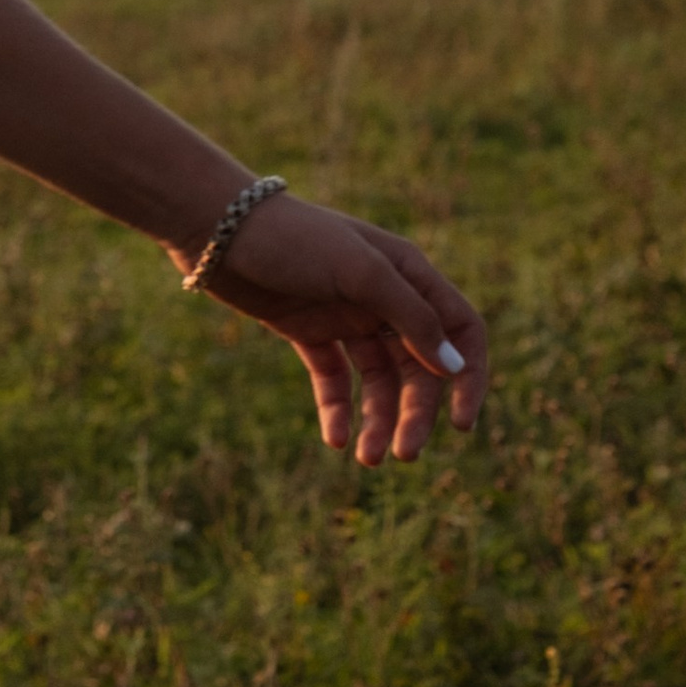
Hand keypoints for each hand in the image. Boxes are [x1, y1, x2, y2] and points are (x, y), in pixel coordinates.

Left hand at [196, 190, 486, 466]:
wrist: (217, 227)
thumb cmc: (293, 239)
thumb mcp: (360, 272)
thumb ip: (411, 317)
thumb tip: (454, 368)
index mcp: (408, 274)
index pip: (459, 330)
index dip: (468, 376)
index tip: (462, 424)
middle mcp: (383, 297)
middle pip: (419, 367)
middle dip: (415, 413)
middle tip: (403, 455)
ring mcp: (345, 315)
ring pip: (377, 380)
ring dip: (378, 420)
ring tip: (366, 460)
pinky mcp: (308, 331)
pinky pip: (334, 378)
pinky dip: (337, 409)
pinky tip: (335, 439)